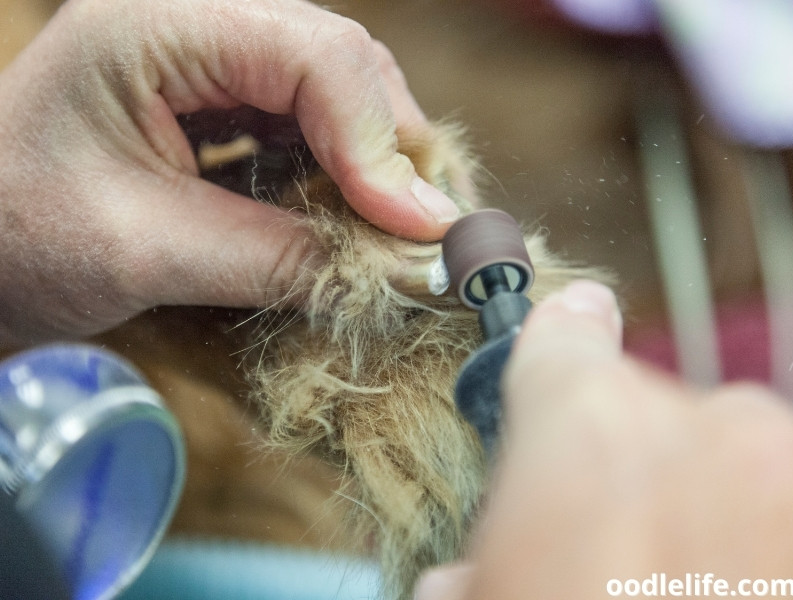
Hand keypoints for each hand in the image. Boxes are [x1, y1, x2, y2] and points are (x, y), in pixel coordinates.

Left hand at [0, 0, 458, 346]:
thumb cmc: (22, 241)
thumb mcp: (149, 254)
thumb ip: (281, 259)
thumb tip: (403, 273)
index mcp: (157, 23)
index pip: (312, 55)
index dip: (378, 144)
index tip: (419, 229)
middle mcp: (197, 17)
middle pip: (342, 64)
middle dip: (393, 153)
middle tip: (430, 233)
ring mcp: (215, 52)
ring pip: (340, 91)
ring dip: (379, 164)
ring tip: (404, 231)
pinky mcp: (225, 93)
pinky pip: (314, 120)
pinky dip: (347, 173)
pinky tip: (357, 216)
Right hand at [417, 280, 792, 598]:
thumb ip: (479, 564)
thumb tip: (467, 576)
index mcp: (585, 425)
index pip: (563, 337)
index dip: (559, 336)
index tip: (571, 324)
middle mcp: (701, 422)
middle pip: (650, 412)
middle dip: (628, 468)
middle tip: (616, 554)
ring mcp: (789, 472)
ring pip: (730, 458)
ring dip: (704, 510)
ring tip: (684, 584)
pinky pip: (782, 505)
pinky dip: (761, 543)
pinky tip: (739, 583)